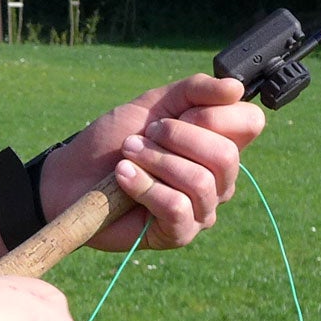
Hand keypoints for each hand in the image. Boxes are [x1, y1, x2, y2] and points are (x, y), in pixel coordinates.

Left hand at [40, 72, 267, 250]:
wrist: (70, 176)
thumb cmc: (112, 142)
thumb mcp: (152, 104)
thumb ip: (194, 90)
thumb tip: (236, 87)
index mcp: (217, 143)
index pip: (250, 123)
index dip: (215, 114)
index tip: (179, 113)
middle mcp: (218, 178)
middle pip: (226, 155)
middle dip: (177, 138)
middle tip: (143, 136)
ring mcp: (201, 209)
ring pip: (201, 182)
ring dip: (155, 161)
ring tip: (127, 155)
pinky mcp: (178, 233)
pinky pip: (176, 207)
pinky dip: (144, 186)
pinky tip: (122, 178)